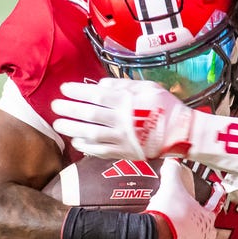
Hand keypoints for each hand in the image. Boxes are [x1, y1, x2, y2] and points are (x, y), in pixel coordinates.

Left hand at [51, 78, 193, 159]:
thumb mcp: (148, 87)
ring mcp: (123, 139)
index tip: (64, 89)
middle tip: (56, 106)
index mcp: (128, 102)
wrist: (182, 133)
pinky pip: (101, 151)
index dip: (78, 92)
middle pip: (89, 115)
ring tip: (59, 124)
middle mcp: (123, 121)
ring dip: (72, 128)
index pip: (97, 96)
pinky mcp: (126, 153)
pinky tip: (77, 141)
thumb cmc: (166, 107)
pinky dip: (86, 147)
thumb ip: (123, 85)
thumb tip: (100, 85)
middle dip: (69, 109)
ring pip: (91, 134)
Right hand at [147, 158, 225, 238]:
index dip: (215, 196)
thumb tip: (171, 162)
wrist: (153, 235)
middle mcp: (203, 237)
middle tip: (192, 218)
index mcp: (206, 219)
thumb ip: (173, 172)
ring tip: (178, 232)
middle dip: (202, 225)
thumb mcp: (171, 186)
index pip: (215, 206)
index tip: (217, 190)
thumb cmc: (169, 211)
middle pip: (208, 230)